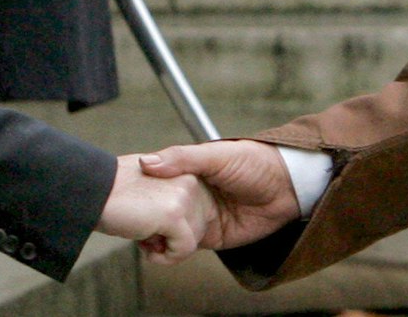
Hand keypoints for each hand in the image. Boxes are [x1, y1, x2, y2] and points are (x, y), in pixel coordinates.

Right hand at [96, 154, 211, 265]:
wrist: (89, 189)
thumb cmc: (115, 192)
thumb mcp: (153, 189)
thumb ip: (177, 200)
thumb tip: (186, 227)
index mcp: (187, 171)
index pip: (202, 213)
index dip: (177, 228)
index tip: (154, 224)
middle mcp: (190, 180)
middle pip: (200, 228)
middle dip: (173, 238)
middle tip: (145, 230)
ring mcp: (183, 195)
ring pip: (193, 239)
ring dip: (167, 247)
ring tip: (143, 234)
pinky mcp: (173, 213)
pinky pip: (184, 249)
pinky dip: (165, 258)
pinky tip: (145, 247)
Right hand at [139, 140, 301, 249]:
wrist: (288, 188)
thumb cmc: (254, 162)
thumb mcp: (216, 154)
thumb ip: (183, 158)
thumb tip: (148, 164)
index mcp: (188, 172)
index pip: (156, 183)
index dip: (138, 191)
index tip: (120, 196)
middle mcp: (190, 196)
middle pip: (158, 210)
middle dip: (143, 218)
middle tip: (127, 221)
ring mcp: (199, 217)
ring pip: (167, 231)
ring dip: (154, 237)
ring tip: (141, 237)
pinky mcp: (210, 238)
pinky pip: (184, 248)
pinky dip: (171, 252)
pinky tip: (159, 250)